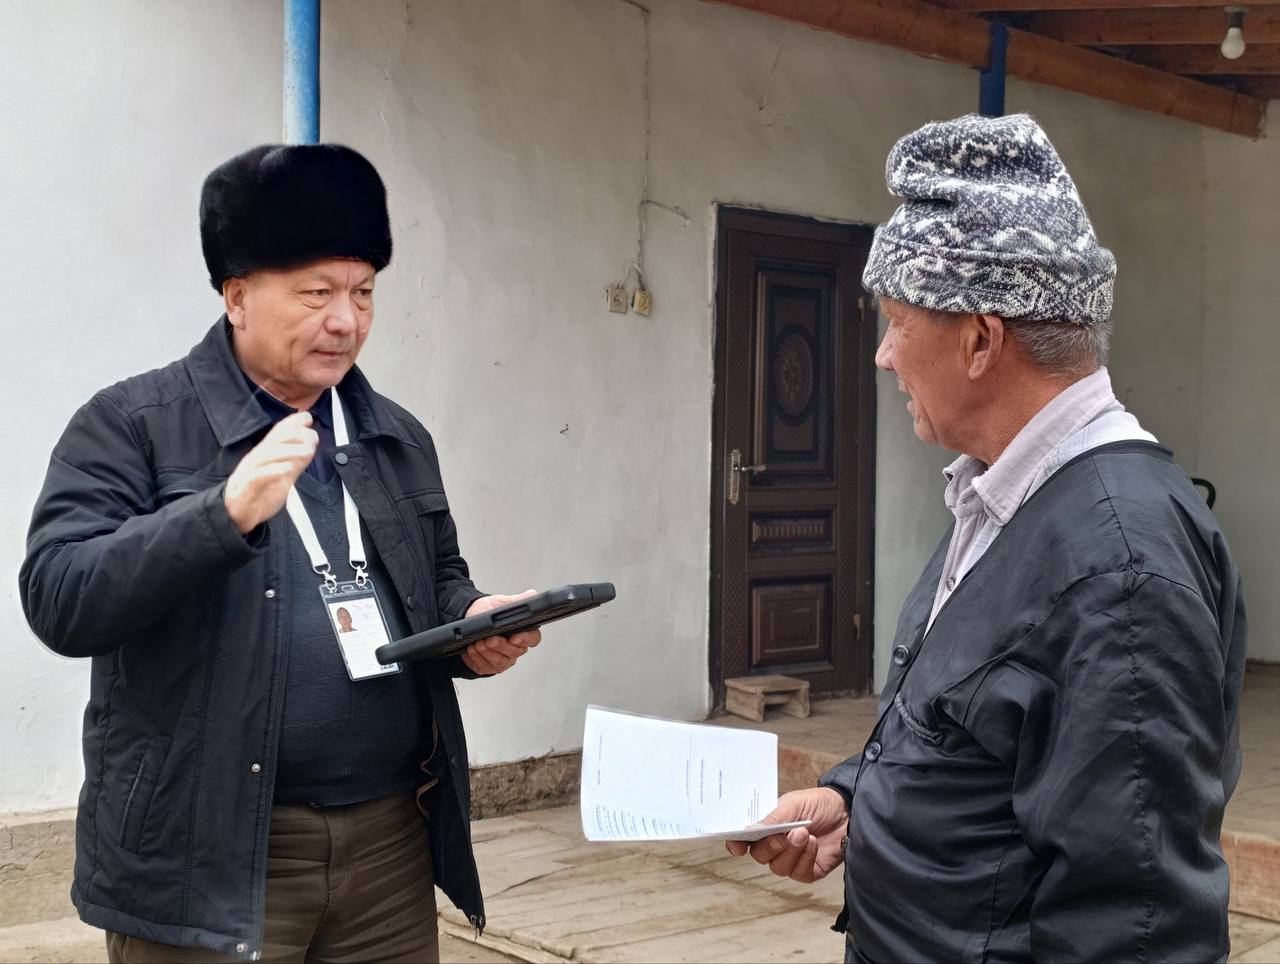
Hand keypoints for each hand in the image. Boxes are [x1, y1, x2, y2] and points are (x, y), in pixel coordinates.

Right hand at [223, 412, 318, 533]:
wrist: (237, 513)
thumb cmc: (261, 490)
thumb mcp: (283, 473)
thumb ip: (295, 460)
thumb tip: (311, 444)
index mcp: (265, 453)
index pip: (277, 433)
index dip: (291, 423)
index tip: (307, 418)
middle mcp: (257, 458)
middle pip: (273, 441)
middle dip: (294, 435)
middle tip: (313, 438)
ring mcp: (251, 471)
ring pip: (267, 456)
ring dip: (289, 451)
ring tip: (308, 451)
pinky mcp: (247, 487)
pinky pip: (258, 477)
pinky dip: (273, 471)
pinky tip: (287, 469)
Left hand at [460, 590, 541, 675]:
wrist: (467, 618)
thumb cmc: (487, 612)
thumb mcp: (502, 603)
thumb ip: (518, 600)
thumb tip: (532, 595)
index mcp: (522, 632)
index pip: (533, 638)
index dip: (525, 639)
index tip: (515, 637)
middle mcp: (515, 648)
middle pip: (514, 652)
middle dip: (500, 645)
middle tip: (490, 639)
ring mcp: (503, 659)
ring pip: (500, 661)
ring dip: (487, 652)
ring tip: (478, 643)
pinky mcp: (489, 667)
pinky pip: (486, 666)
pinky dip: (477, 657)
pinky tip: (473, 649)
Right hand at [725, 787, 848, 882]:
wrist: (849, 812)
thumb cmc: (819, 804)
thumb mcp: (794, 804)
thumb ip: (773, 818)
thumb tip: (751, 830)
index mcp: (767, 826)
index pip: (745, 840)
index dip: (737, 844)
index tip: (738, 847)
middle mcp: (775, 845)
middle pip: (760, 856)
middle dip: (771, 847)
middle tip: (785, 835)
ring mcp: (791, 860)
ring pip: (779, 867)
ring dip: (792, 851)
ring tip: (805, 834)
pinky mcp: (808, 871)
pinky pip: (798, 873)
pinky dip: (806, 858)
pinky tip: (814, 843)